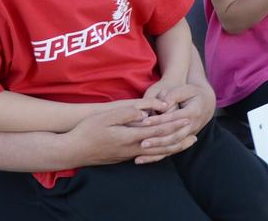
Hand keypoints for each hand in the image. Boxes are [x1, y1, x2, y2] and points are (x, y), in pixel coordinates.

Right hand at [66, 100, 190, 165]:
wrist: (72, 151)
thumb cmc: (87, 131)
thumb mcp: (106, 117)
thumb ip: (126, 113)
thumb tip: (144, 111)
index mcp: (131, 137)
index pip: (158, 130)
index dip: (173, 125)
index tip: (187, 120)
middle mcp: (133, 149)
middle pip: (161, 145)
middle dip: (178, 139)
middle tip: (195, 135)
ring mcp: (128, 155)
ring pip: (156, 153)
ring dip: (172, 148)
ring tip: (185, 144)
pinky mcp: (124, 157)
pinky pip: (147, 156)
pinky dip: (160, 152)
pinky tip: (163, 150)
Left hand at [133, 83, 215, 163]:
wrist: (206, 103)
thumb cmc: (193, 93)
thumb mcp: (185, 89)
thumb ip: (173, 95)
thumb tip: (162, 105)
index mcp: (193, 113)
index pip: (174, 118)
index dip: (159, 120)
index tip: (144, 121)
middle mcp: (192, 127)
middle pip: (174, 137)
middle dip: (158, 141)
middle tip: (142, 143)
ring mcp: (188, 136)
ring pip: (172, 147)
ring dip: (156, 152)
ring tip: (140, 155)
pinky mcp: (182, 142)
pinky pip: (169, 151)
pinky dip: (156, 157)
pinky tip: (142, 160)